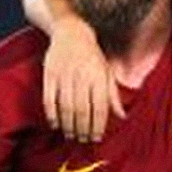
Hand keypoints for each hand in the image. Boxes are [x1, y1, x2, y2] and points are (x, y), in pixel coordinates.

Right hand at [42, 20, 125, 142]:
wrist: (72, 32)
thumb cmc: (93, 56)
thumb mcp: (107, 72)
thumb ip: (113, 95)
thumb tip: (122, 116)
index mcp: (99, 77)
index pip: (100, 108)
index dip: (98, 126)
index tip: (96, 138)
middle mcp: (82, 77)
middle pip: (82, 110)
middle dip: (83, 129)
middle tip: (83, 140)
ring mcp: (64, 75)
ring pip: (66, 107)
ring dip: (68, 125)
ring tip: (71, 135)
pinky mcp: (49, 74)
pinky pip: (49, 99)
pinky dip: (51, 114)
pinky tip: (55, 124)